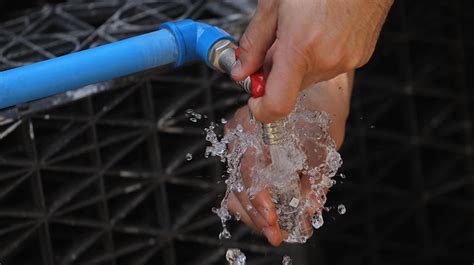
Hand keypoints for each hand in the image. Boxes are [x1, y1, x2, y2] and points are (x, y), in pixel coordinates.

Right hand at [226, 72, 352, 245]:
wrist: (316, 93)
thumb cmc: (320, 114)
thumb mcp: (323, 146)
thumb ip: (315, 178)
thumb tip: (310, 209)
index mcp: (257, 127)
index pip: (249, 170)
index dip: (259, 200)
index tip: (273, 221)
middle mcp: (240, 133)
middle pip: (237, 183)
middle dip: (255, 214)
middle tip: (275, 234)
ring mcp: (237, 141)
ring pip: (235, 185)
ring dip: (252, 211)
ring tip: (272, 228)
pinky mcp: (241, 149)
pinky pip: (238, 180)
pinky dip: (251, 199)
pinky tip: (265, 212)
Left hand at [232, 0, 391, 122]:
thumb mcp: (274, 4)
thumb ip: (253, 43)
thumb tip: (242, 70)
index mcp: (301, 46)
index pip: (277, 104)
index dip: (261, 110)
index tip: (254, 101)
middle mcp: (327, 59)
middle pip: (291, 88)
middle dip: (277, 73)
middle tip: (274, 47)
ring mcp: (347, 60)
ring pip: (310, 77)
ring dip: (298, 64)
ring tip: (301, 32)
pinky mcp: (360, 56)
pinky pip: (329, 67)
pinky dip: (318, 58)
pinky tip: (319, 32)